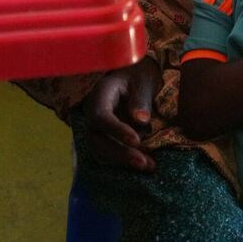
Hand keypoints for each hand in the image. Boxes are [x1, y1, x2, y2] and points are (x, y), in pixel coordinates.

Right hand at [82, 57, 162, 172]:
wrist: (130, 77)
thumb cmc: (136, 75)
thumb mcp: (142, 80)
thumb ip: (141, 98)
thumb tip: (141, 120)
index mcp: (99, 96)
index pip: (101, 117)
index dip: (116, 130)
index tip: (136, 140)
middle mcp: (93, 116)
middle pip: (98, 140)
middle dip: (120, 154)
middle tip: (144, 162)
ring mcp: (96, 129)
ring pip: (101, 151)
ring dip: (123, 162)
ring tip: (149, 166)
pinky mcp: (104, 139)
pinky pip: (109, 155)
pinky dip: (125, 162)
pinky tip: (146, 165)